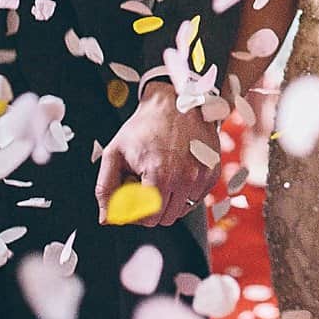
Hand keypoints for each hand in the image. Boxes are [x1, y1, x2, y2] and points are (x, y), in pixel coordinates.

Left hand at [95, 84, 219, 228]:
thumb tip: (106, 217)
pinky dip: (186, 192)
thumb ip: (105, 187)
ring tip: (162, 177)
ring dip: (171, 201)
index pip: (149, 218)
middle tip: (147, 185)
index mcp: (159, 175)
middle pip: (167, 218)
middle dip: (154, 208)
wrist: (176, 101)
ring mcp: (202, 175)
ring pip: (183, 210)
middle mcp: (185, 178)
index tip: (134, 199)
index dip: (138, 212)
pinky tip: (177, 173)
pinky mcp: (213, 171)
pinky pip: (198, 198)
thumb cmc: (145, 125)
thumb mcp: (115, 151)